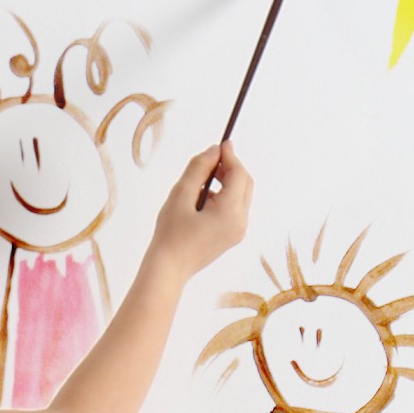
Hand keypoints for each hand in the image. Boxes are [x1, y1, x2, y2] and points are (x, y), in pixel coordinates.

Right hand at [144, 145, 252, 277]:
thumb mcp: (181, 195)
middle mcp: (240, 221)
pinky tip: (201, 200)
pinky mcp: (232, 236)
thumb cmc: (170, 234)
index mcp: (230, 212)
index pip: (238, 174)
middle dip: (230, 168)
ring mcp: (238, 231)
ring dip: (226, 183)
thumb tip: (214, 151)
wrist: (168, 269)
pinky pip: (234, 209)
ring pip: (240, 196)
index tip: (220, 143)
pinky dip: (223, 197)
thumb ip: (198, 169)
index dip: (230, 156)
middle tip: (210, 160)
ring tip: (200, 183)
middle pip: (245, 184)